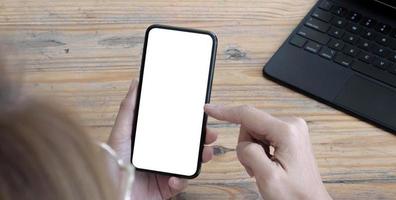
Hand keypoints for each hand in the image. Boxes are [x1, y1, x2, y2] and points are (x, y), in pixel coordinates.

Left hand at [108, 80, 216, 199]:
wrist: (112, 195)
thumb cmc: (111, 166)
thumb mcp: (120, 133)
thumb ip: (129, 109)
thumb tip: (136, 84)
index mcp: (151, 141)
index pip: (174, 127)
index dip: (189, 121)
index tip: (200, 114)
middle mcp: (160, 154)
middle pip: (187, 144)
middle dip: (201, 138)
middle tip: (209, 134)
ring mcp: (165, 171)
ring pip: (190, 161)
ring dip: (200, 157)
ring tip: (204, 154)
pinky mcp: (167, 187)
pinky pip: (182, 182)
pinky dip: (182, 180)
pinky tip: (175, 178)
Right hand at [204, 104, 331, 199]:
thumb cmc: (295, 195)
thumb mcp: (268, 178)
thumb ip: (250, 154)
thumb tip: (244, 143)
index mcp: (287, 132)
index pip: (248, 114)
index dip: (225, 112)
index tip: (209, 109)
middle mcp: (292, 125)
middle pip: (250, 124)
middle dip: (246, 145)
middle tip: (254, 167)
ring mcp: (292, 129)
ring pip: (254, 131)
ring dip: (252, 150)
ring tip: (263, 167)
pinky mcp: (290, 135)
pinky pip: (263, 135)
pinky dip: (259, 150)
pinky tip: (268, 163)